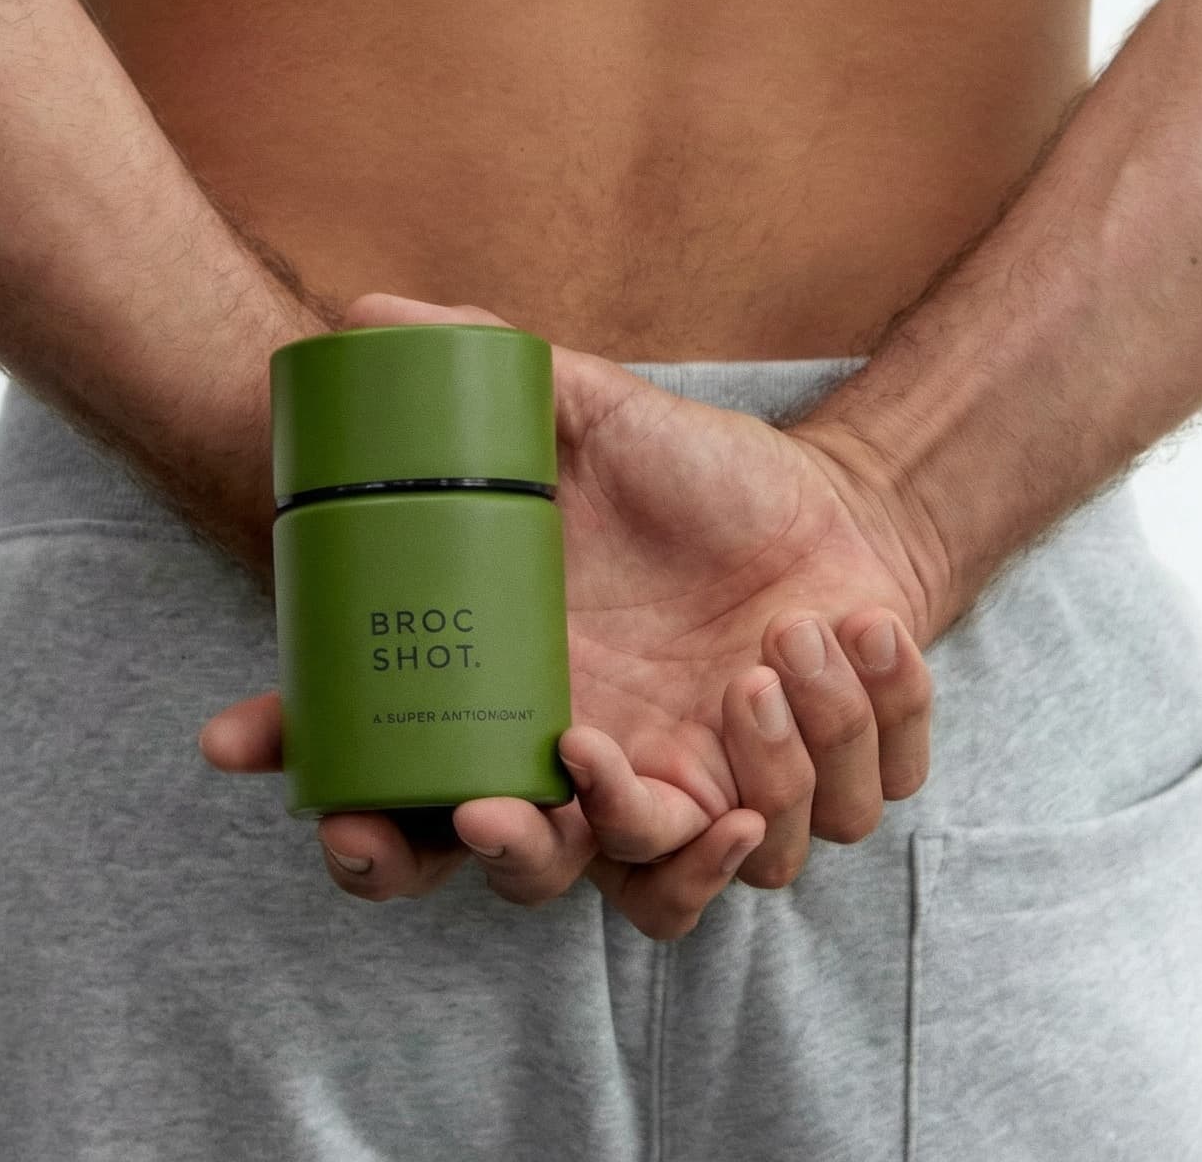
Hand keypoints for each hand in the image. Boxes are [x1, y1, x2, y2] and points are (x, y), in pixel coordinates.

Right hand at [202, 294, 938, 936]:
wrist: (833, 498)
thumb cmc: (695, 477)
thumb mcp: (593, 418)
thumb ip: (495, 375)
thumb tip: (368, 319)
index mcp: (531, 708)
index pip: (416, 822)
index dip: (372, 844)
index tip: (350, 823)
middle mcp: (611, 780)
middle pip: (537, 881)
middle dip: (529, 854)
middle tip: (569, 755)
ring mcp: (717, 796)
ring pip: (693, 874)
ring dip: (748, 764)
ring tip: (773, 645)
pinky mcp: (830, 787)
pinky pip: (838, 816)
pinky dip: (851, 728)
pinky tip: (847, 631)